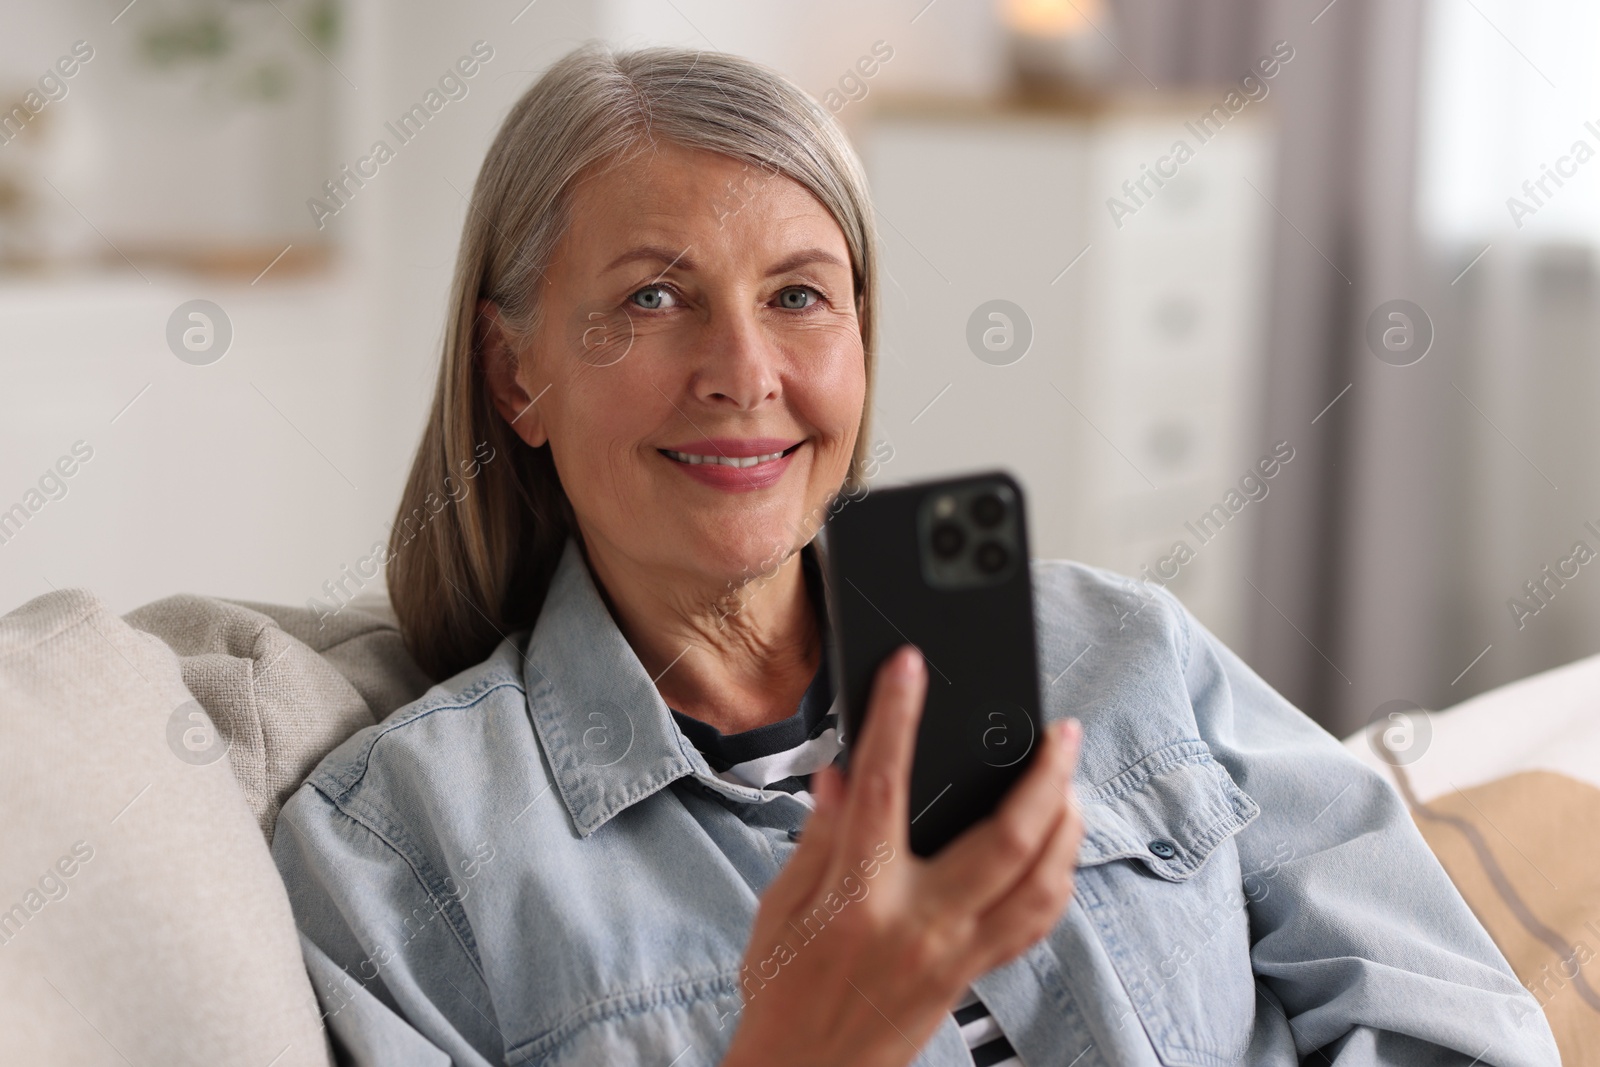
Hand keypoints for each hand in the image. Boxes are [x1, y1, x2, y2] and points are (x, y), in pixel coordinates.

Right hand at [721, 645, 1083, 1066]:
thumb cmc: (781, 998)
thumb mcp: (778, 910)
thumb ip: (818, 839)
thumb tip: (842, 774)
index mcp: (859, 899)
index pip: (884, 788)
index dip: (897, 718)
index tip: (909, 670)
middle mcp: (921, 925)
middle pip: (1010, 840)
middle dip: (1046, 777)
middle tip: (1062, 732)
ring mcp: (957, 955)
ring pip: (1042, 885)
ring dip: (1068, 828)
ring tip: (1070, 784)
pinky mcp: (972, 977)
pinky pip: (1035, 923)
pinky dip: (1058, 880)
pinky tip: (1058, 850)